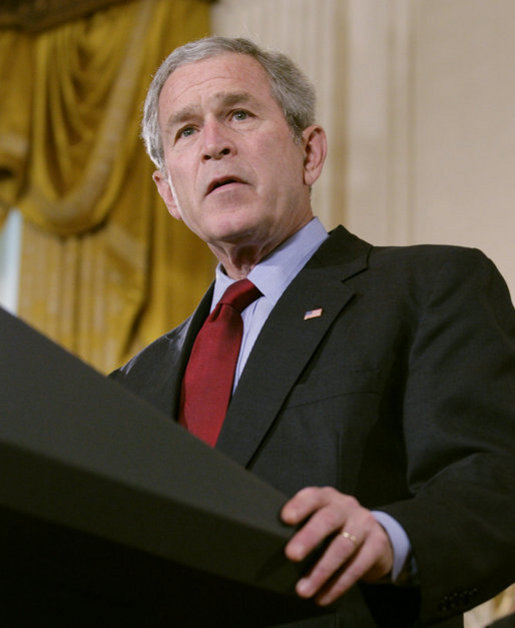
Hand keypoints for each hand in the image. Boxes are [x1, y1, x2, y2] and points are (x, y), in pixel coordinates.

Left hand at [281, 486, 393, 605]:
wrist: (376, 537)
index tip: (285, 518)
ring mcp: (364, 524)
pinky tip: (323, 596)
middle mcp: (347, 506)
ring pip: (343, 547)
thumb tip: (272, 546)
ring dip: (321, 571)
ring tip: (303, 589)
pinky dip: (338, 585)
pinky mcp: (378, 545)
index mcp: (328, 497)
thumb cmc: (336, 529)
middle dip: (309, 537)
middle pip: (328, 519)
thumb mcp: (322, 519)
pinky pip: (358, 566)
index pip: (313, 496)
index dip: (300, 505)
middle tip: (292, 555)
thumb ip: (304, 525)